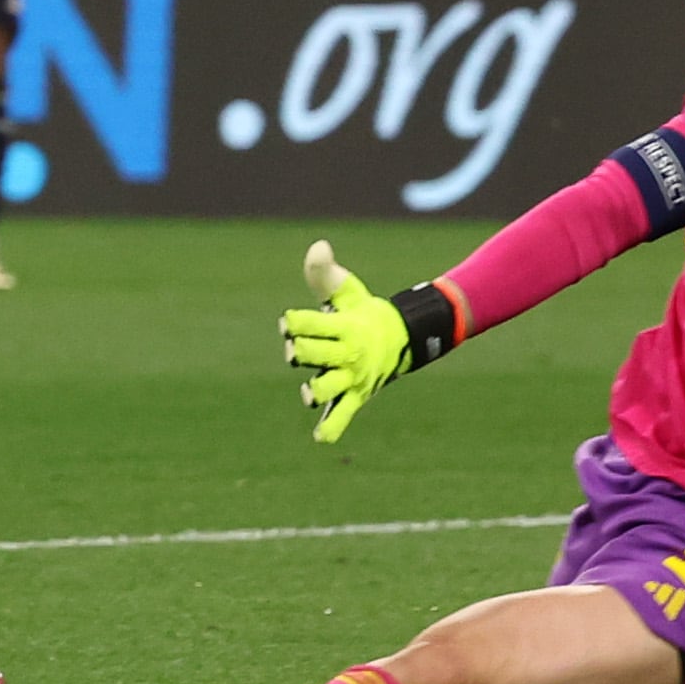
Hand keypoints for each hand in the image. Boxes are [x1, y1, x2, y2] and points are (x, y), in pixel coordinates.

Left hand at [278, 239, 407, 443]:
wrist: (398, 338)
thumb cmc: (363, 310)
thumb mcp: (346, 289)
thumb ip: (325, 272)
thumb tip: (318, 246)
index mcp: (344, 325)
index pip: (311, 323)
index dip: (294, 322)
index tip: (286, 322)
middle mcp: (348, 352)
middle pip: (317, 354)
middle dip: (301, 351)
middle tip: (293, 350)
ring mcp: (352, 376)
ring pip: (330, 386)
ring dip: (316, 390)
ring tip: (307, 392)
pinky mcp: (356, 394)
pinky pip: (344, 413)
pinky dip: (333, 426)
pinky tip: (319, 437)